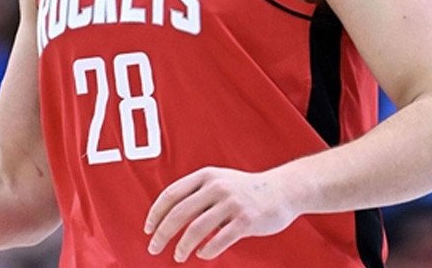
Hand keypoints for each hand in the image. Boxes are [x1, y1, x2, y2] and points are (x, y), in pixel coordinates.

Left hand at [144, 167, 297, 261]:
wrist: (284, 190)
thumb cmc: (246, 189)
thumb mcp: (219, 181)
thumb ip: (196, 192)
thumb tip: (168, 215)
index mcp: (206, 176)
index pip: (171, 194)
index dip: (155, 213)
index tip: (147, 229)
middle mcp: (216, 187)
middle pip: (179, 213)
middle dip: (162, 233)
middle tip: (153, 248)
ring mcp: (232, 204)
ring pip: (196, 229)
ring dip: (182, 246)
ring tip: (178, 256)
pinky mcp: (246, 221)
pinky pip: (219, 240)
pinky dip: (206, 250)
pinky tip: (202, 254)